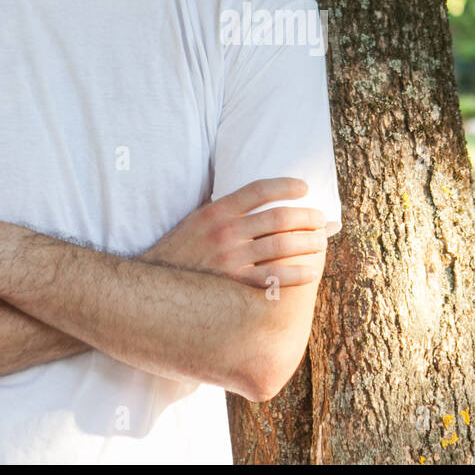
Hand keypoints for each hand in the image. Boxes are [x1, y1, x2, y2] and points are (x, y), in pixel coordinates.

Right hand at [139, 178, 339, 288]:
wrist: (153, 288)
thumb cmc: (181, 252)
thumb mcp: (197, 221)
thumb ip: (225, 210)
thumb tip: (259, 200)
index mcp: (217, 211)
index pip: (259, 189)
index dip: (286, 185)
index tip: (304, 187)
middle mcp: (226, 232)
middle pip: (278, 218)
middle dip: (306, 217)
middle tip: (321, 219)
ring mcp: (231, 259)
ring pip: (282, 246)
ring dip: (308, 242)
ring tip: (322, 241)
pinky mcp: (234, 284)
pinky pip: (274, 277)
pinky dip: (297, 274)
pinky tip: (311, 272)